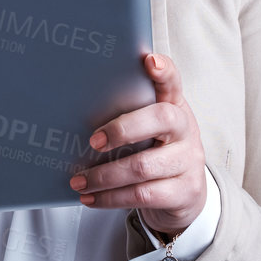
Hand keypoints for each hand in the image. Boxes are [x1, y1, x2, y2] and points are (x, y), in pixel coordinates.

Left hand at [71, 52, 205, 235]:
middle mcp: (186, 130)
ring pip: (144, 166)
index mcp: (174, 107)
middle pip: (161, 119)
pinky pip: (143, 195)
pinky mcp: (185, 191)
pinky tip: (91, 198)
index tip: (149, 61)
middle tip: (92, 140)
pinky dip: (111, 198)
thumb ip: (127, 116)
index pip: (172, 82)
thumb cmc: (156, 153)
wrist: (185, 194)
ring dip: (105, 175)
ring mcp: (188, 161)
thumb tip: (71, 111)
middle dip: (122, 129)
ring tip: (78, 181)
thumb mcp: (149, 130)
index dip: (164, 71)